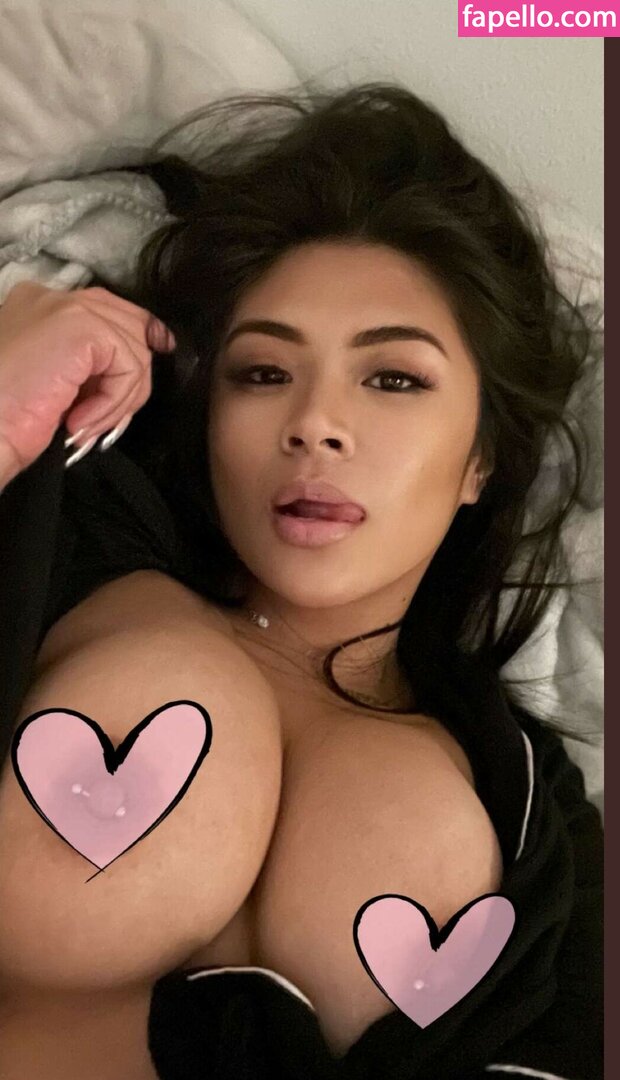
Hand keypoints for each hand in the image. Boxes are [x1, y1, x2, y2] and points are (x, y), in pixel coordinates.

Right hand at [0, 281, 175, 486]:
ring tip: (83, 424)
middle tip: (103, 418)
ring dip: (118, 400)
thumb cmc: (6, 416)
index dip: (134, 343)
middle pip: (131, 323)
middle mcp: (53, 296)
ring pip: (134, 351)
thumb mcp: (53, 380)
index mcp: (40, 303)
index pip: (108, 311)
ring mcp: (68, 308)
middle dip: (131, 378)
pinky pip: (129, 368)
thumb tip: (136, 366)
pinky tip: (78, 419)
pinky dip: (112, 403)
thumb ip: (89, 364)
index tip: (138, 378)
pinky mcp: (83, 329)